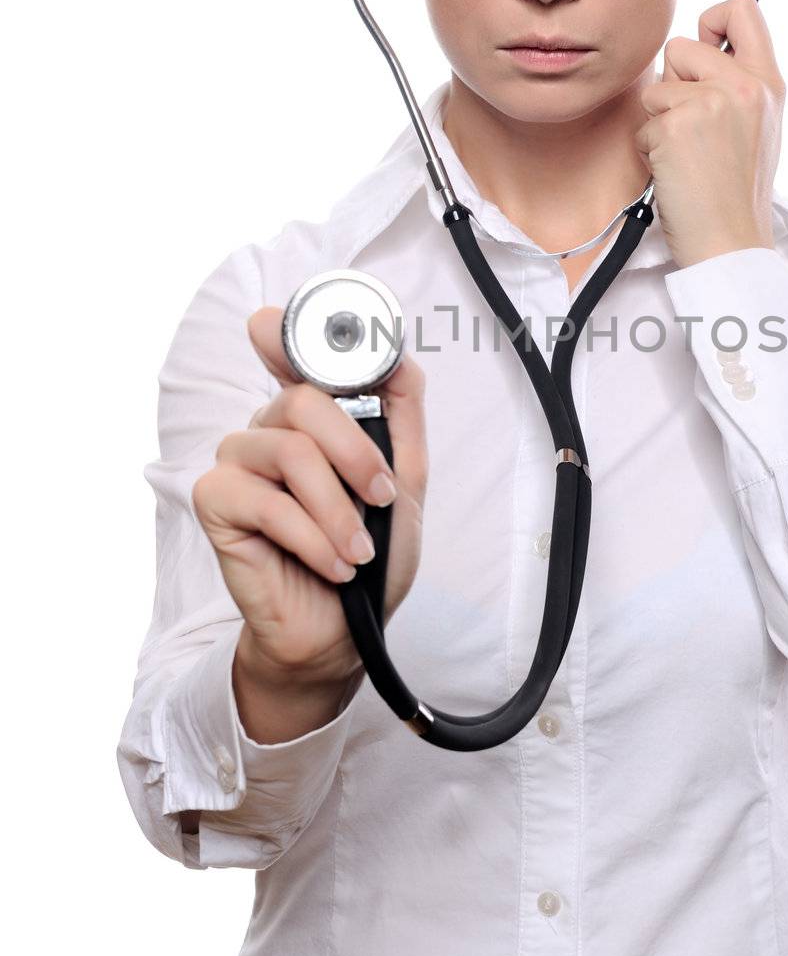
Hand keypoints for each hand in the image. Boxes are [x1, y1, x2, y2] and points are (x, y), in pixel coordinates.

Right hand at [191, 307, 427, 685]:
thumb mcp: (404, 481)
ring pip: (289, 452)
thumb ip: (402, 414)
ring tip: (357, 550)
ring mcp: (237, 464)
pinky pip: (267, 502)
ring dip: (337, 510)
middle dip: (355, 454)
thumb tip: (396, 354)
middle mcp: (267, 430)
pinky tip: (332, 565)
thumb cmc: (369, 557)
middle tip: (381, 499)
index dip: (287, 330)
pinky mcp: (215, 504)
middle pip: (302, 400)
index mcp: (308, 418)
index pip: (291, 353)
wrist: (340, 632)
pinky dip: (312, 538)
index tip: (283, 323)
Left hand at [634, 0, 785, 269]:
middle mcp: (745, 85)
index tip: (705, 51)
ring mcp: (712, 103)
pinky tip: (676, 172)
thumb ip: (736, 85)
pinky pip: (644, 122)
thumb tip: (697, 52)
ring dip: (661, 121)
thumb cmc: (736, 194)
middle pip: (681, 46)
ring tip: (688, 155)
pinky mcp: (678, 125)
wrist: (731, 242)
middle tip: (694, 129)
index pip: (742, 7)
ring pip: (657, 86)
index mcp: (769, 83)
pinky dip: (651, 149)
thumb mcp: (758, 127)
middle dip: (674, 84)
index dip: (712, 20)